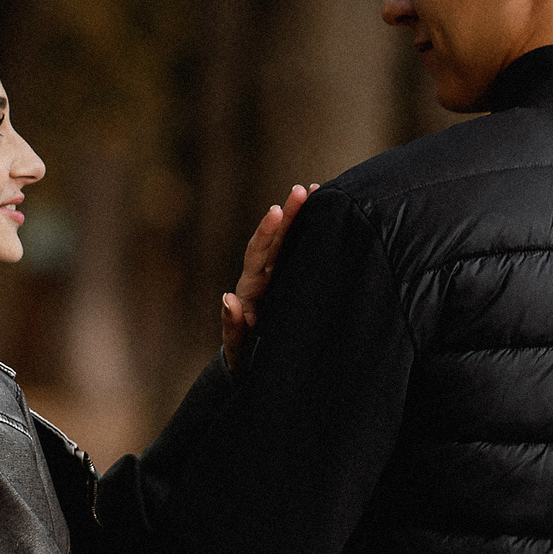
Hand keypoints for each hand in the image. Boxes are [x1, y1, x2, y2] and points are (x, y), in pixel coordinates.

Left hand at [221, 183, 313, 371]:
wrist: (253, 363)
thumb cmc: (244, 355)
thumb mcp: (238, 344)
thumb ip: (232, 323)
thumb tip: (228, 298)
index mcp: (251, 287)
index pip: (258, 253)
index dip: (267, 232)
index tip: (276, 211)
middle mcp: (262, 275)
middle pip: (275, 239)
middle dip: (289, 213)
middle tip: (303, 190)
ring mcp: (277, 275)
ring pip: (289, 241)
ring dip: (300, 216)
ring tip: (315, 190)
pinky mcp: (291, 279)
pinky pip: (300, 251)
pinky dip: (309, 232)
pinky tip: (324, 213)